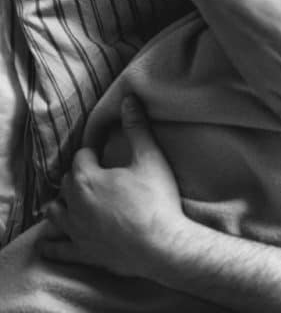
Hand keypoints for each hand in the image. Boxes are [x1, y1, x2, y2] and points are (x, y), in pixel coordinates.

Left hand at [39, 96, 184, 278]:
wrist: (161, 244)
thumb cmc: (156, 199)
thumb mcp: (151, 158)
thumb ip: (138, 128)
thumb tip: (128, 99)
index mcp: (87, 178)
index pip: (82, 157)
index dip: (94, 153)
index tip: (105, 154)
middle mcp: (74, 203)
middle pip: (67, 183)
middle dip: (78, 176)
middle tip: (96, 175)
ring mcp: (75, 230)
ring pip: (55, 213)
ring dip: (61, 204)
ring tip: (72, 202)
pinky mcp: (81, 252)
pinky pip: (57, 249)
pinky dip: (51, 244)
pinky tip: (48, 243)